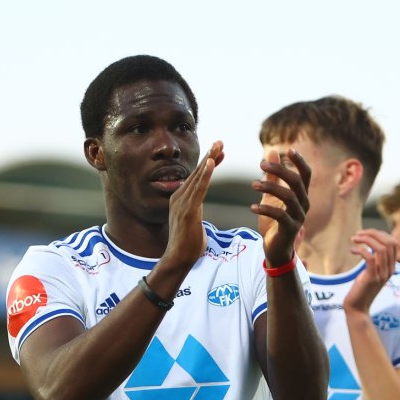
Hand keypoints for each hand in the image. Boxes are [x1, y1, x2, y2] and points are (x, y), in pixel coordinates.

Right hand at [163, 140, 223, 267]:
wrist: (178, 259)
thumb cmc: (188, 246)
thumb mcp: (194, 224)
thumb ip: (196, 216)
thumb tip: (199, 221)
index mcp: (180, 199)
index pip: (197, 177)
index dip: (208, 164)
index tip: (219, 152)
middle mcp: (179, 197)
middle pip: (197, 172)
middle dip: (210, 155)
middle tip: (220, 141)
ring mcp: (182, 202)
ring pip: (198, 176)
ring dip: (210, 159)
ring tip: (219, 145)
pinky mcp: (188, 209)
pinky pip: (199, 188)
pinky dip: (205, 174)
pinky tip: (212, 162)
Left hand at [250, 149, 310, 266]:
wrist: (275, 249)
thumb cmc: (274, 221)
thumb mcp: (272, 196)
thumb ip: (273, 176)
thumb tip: (272, 152)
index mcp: (301, 195)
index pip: (306, 174)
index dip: (299, 161)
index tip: (288, 149)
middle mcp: (303, 204)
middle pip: (296, 182)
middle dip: (279, 171)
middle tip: (261, 165)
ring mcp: (298, 217)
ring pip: (289, 196)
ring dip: (270, 187)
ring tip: (253, 184)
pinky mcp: (290, 229)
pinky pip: (280, 215)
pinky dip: (265, 209)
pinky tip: (252, 207)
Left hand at [343, 229, 396, 313]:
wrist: (357, 307)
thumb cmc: (362, 288)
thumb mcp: (371, 271)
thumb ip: (375, 259)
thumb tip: (372, 242)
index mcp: (391, 267)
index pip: (393, 243)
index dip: (380, 234)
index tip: (366, 234)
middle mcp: (390, 270)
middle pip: (388, 242)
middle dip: (373, 233)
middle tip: (358, 234)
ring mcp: (382, 274)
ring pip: (380, 248)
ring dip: (366, 239)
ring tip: (354, 239)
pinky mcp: (371, 278)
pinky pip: (369, 257)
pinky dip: (360, 250)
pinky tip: (352, 250)